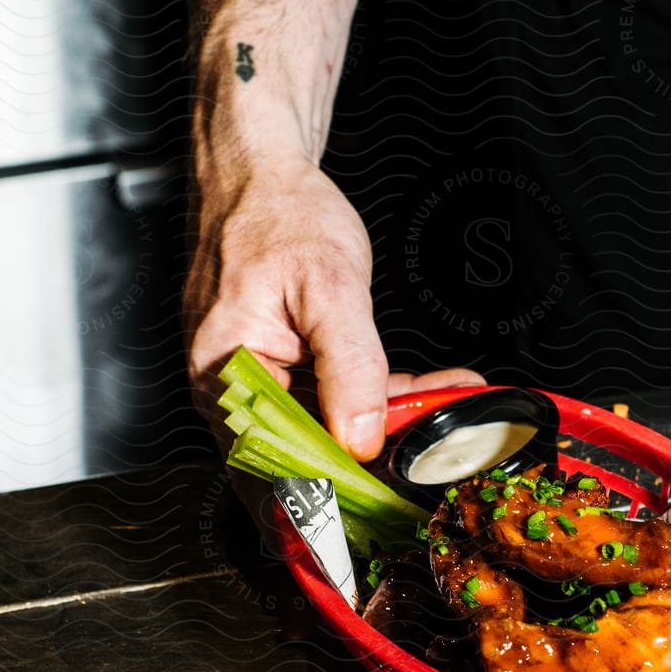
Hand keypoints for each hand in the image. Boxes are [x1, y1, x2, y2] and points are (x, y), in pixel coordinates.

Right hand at [185, 154, 483, 460]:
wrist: (263, 174)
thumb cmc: (279, 214)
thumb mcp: (329, 284)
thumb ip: (349, 365)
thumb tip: (361, 436)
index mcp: (224, 375)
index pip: (278, 463)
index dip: (335, 489)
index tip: (390, 496)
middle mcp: (232, 389)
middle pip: (305, 451)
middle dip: (376, 455)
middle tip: (435, 452)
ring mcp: (257, 378)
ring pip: (325, 426)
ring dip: (386, 423)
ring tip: (445, 412)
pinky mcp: (281, 366)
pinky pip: (327, 397)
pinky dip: (374, 396)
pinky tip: (423, 391)